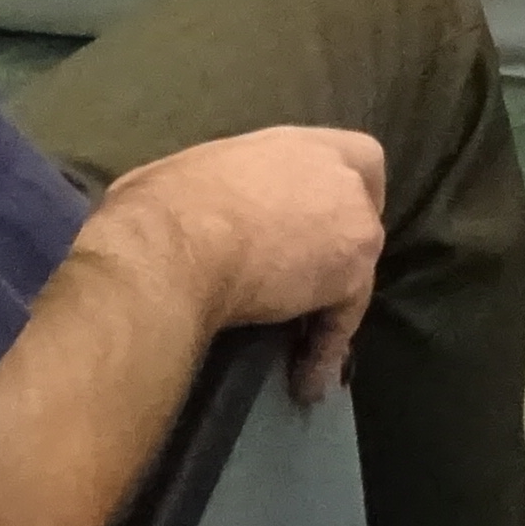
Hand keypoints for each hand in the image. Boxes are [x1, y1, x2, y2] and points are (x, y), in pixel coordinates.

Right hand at [109, 125, 389, 399]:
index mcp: (293, 144)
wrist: (173, 245)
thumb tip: (175, 210)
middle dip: (339, 248)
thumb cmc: (163, 206)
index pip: (354, 156)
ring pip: (358, 267)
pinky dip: (326, 349)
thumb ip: (209, 192)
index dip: (344, 192)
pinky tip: (305, 381)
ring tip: (300, 349)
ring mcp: (353, 220)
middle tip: (306, 283)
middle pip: (362, 213)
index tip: (320, 222)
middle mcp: (335, 172)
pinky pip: (345, 317)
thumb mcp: (184, 179)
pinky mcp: (353, 273)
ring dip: (331, 304)